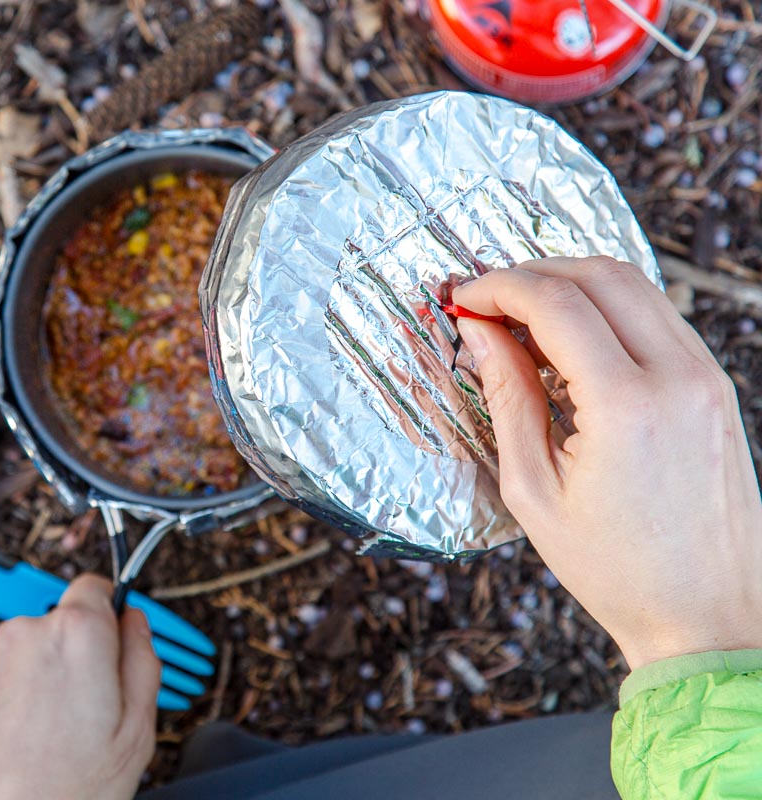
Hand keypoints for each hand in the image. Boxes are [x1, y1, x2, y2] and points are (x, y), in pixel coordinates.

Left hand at [0, 575, 159, 799]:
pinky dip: (1, 709)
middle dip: (72, 659)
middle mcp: (20, 636)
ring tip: (46, 742)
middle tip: (85, 716)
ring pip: (20, 657)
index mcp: (74, 636)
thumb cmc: (64, 796)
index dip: (108, 616)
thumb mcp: (136, 733)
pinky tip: (15, 750)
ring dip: (34, 684)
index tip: (112, 641)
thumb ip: (142, 662)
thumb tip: (135, 625)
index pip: (93, 588)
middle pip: (56, 627)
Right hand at [453, 257, 761, 668]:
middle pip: (600, 274)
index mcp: (627, 406)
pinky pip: (658, 318)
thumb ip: (506, 396)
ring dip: (571, 286)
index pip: (555, 302)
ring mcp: (707, 378)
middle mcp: (678, 377)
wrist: (708, 614)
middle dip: (533, 273)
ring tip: (521, 321)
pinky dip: (607, 311)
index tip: (462, 298)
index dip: (498, 287)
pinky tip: (568, 345)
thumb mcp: (534, 489)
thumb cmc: (618, 569)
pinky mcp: (716, 388)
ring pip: (636, 285)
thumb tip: (478, 331)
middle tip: (485, 300)